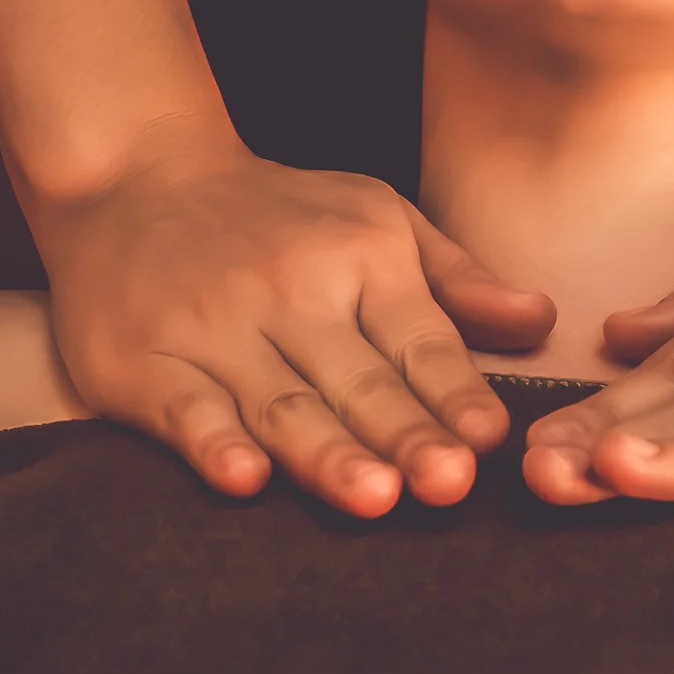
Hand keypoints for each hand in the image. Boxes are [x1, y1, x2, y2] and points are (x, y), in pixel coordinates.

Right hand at [31, 125, 553, 515]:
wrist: (132, 175)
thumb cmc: (276, 213)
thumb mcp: (377, 217)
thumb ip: (457, 280)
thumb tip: (541, 322)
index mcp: (359, 260)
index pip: (418, 342)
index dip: (454, 393)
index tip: (488, 439)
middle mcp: (289, 295)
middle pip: (358, 383)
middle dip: (406, 436)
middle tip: (450, 485)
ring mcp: (213, 331)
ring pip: (281, 405)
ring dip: (327, 454)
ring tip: (374, 498)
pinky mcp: (142, 363)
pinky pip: (184, 411)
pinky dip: (213, 444)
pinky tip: (244, 479)